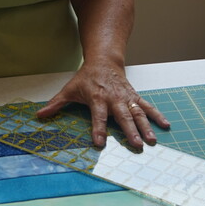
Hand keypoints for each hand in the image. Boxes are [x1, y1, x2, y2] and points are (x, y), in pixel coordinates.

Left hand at [36, 60, 169, 150]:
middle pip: (123, 117)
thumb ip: (55, 104)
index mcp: (97, 98)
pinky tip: (166, 125)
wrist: (104, 60)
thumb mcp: (69, 89)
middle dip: (130, 131)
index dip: (98, 129)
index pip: (98, 116)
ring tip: (152, 140)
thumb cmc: (86, 78)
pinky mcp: (135, 97)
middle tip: (136, 145)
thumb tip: (39, 115)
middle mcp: (114, 99)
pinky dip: (157, 115)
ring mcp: (127, 98)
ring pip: (138, 113)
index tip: (100, 143)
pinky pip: (147, 107)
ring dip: (146, 126)